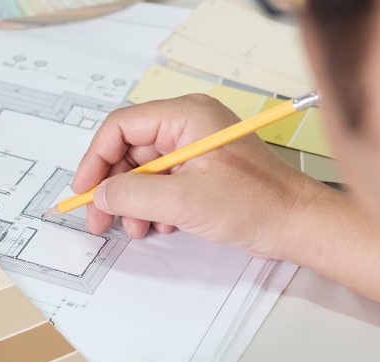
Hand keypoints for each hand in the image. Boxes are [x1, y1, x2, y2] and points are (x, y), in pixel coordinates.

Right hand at [72, 94, 324, 258]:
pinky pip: (157, 185)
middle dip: (112, 189)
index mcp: (186, 116)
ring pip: (140, 173)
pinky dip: (150, 207)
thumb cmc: (256, 203)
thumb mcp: (182, 201)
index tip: (84, 191)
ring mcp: (192, 150)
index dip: (95, 160)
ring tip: (139, 228)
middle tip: (99, 220)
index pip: (121, 127)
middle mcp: (187, 126)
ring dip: (131, 203)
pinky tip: (160, 225)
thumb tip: (100, 195)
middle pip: (127, 152)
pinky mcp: (197, 172)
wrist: (295, 224)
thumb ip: (132, 195)